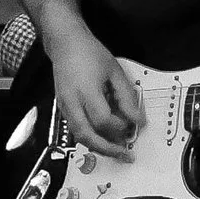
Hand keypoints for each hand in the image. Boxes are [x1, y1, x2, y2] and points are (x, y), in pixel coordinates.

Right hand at [45, 26, 141, 159]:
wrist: (66, 44)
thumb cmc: (89, 53)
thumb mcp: (115, 71)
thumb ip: (127, 97)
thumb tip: (137, 119)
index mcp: (86, 91)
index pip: (104, 120)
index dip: (121, 127)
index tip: (134, 126)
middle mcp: (72, 102)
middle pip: (87, 136)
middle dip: (107, 149)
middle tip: (124, 154)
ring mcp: (64, 106)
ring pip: (79, 136)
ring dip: (98, 146)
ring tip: (114, 149)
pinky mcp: (62, 108)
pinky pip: (75, 129)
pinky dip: (89, 137)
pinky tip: (102, 137)